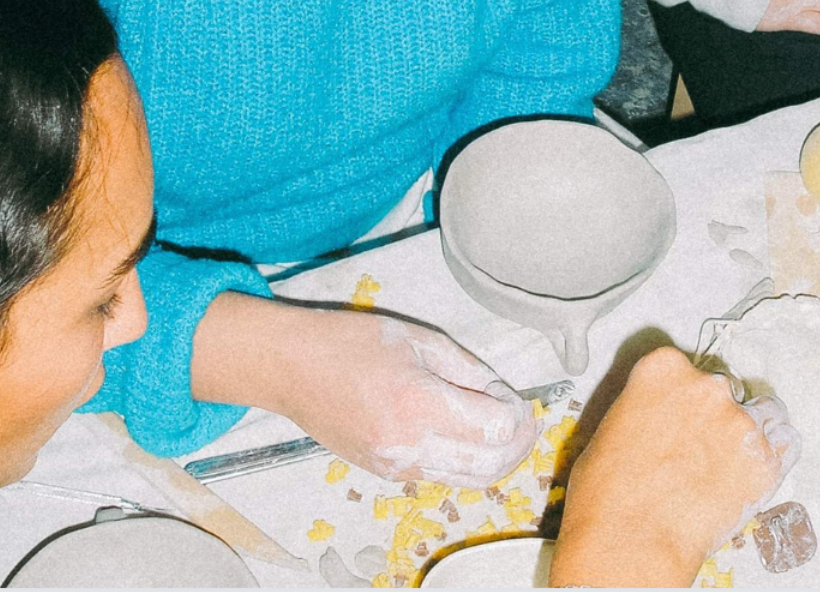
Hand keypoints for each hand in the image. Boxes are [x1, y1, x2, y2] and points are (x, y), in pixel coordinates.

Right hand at [191, 294, 535, 486]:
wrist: (292, 369)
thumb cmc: (352, 342)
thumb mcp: (420, 339)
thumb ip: (468, 370)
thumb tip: (502, 397)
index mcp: (420, 405)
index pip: (495, 430)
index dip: (519, 416)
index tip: (523, 399)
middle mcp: (410, 447)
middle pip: (489, 466)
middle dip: (518, 445)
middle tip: (526, 419)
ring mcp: (396, 468)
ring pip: (468, 480)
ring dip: (496, 459)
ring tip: (504, 428)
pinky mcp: (387, 475)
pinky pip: (441, 476)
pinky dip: (466, 462)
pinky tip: (467, 434)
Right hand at [550, 347, 799, 587]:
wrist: (629, 539)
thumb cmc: (608, 491)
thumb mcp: (613, 427)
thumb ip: (645, 409)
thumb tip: (657, 422)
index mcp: (662, 367)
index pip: (685, 365)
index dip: (683, 393)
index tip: (680, 409)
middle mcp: (705, 385)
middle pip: (722, 388)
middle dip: (713, 414)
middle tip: (698, 445)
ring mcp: (738, 421)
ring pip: (759, 413)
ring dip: (745, 434)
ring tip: (728, 461)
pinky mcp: (764, 460)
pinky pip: (786, 445)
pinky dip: (776, 455)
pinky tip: (757, 467)